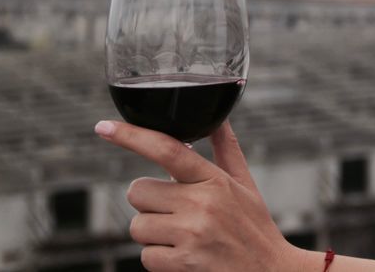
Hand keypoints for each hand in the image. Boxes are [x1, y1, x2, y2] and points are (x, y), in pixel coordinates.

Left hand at [95, 118, 304, 270]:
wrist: (271, 271)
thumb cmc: (254, 226)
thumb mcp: (245, 184)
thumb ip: (226, 149)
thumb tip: (218, 118)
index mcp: (214, 179)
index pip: (168, 149)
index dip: (132, 136)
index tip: (103, 127)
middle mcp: (202, 203)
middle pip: (138, 191)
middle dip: (149, 203)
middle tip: (173, 211)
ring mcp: (192, 234)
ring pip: (137, 226)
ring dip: (152, 233)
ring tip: (181, 236)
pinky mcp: (184, 263)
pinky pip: (146, 256)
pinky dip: (159, 258)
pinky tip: (183, 256)